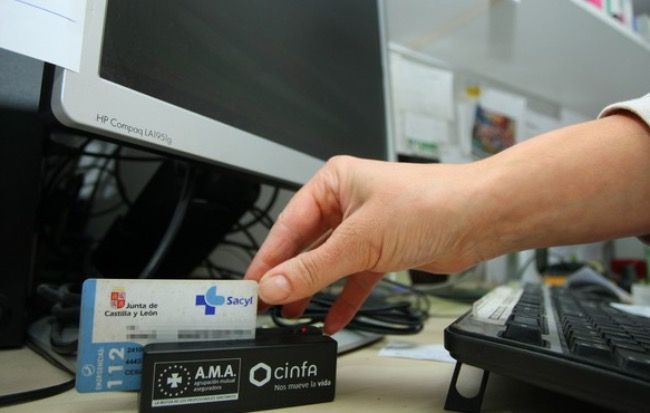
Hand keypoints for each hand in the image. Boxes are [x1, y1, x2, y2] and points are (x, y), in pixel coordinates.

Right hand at [244, 155, 485, 333]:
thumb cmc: (431, 202)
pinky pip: (355, 276)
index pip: (289, 224)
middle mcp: (348, 203)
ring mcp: (366, 228)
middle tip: (267, 302)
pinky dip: (344, 297)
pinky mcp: (383, 250)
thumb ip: (315, 267)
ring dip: (313, 288)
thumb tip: (276, 283)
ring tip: (292, 312)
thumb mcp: (361, 240)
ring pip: (330, 262)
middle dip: (289, 275)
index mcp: (335, 183)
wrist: (480, 217)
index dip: (269, 257)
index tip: (253, 284)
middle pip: (308, 244)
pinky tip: (332, 316)